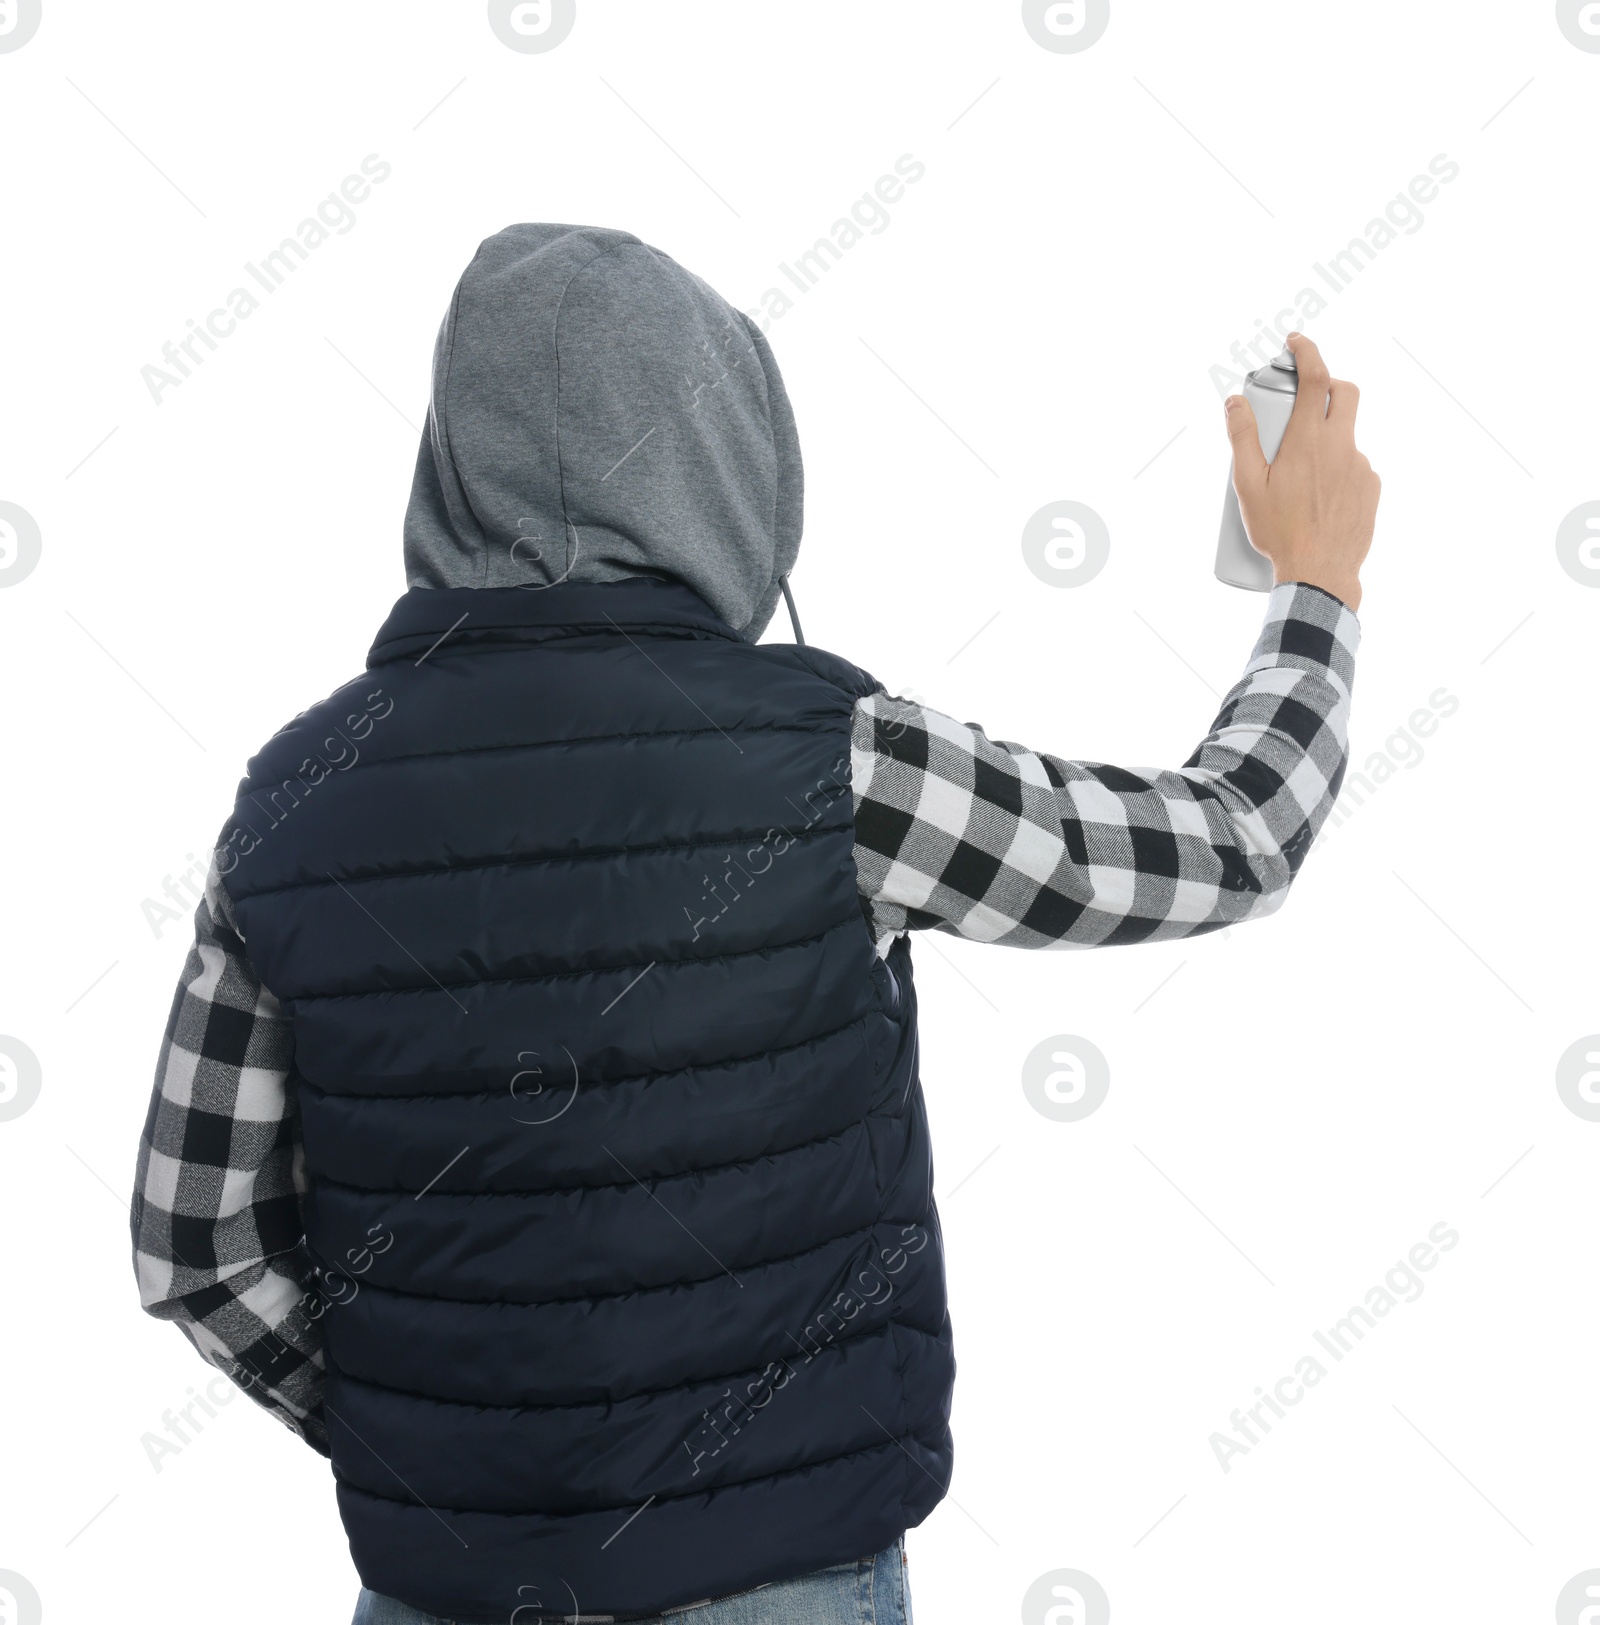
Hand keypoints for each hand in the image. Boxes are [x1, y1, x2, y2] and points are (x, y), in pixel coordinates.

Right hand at [1225, 333, 1378, 611]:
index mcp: (1309, 440)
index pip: (1315, 378)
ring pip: (1347, 436)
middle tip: (1305, 399)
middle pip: (1345, 393)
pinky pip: (1354, 467)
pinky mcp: (1371, 488)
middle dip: (1328, 384)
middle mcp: (1342, 445)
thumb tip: (1235, 403)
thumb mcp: (1248, 485)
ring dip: (1326, 440)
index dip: (1307, 352)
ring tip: (1299, 479)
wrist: (1320, 573)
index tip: (1296, 343)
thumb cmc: (1279, 531)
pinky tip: (1317, 499)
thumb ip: (1241, 439)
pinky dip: (1337, 471)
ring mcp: (1361, 466)